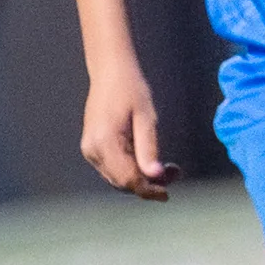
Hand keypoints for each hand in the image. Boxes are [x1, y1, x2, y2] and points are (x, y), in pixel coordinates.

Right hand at [80, 63, 172, 200]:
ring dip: (142, 178)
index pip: (128, 179)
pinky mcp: (93, 148)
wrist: (110, 71)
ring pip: (118, 178)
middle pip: (123, 182)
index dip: (149, 189)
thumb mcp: (146, 117)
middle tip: (175, 172)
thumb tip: (156, 176)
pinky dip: (133, 169)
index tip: (167, 193)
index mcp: (104, 142)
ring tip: (167, 167)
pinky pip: (114, 168)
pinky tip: (149, 160)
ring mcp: (90, 150)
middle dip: (149, 183)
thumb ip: (149, 148)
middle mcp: (93, 150)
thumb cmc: (130, 89)